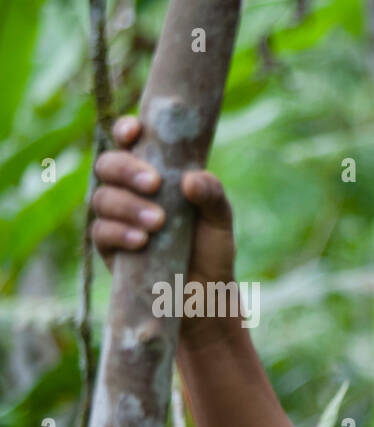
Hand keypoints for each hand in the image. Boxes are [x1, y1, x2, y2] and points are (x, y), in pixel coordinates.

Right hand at [91, 115, 235, 289]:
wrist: (205, 296)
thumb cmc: (211, 251)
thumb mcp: (220, 220)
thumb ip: (212, 196)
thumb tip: (191, 179)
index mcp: (154, 173)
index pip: (130, 143)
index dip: (126, 130)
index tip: (135, 132)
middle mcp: (129, 191)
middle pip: (108, 165)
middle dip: (126, 170)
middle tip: (153, 184)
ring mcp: (115, 218)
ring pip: (102, 197)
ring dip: (128, 206)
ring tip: (157, 222)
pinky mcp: (108, 247)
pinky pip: (100, 231)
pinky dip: (119, 233)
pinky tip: (141, 241)